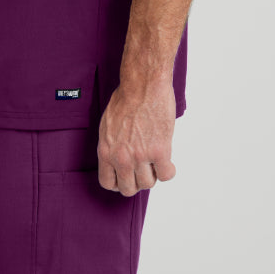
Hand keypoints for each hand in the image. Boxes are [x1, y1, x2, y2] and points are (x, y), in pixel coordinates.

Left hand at [96, 78, 175, 195]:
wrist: (143, 84)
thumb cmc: (126, 98)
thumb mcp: (108, 125)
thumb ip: (111, 146)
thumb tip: (116, 161)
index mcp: (106, 150)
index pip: (107, 182)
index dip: (118, 182)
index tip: (126, 177)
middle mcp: (121, 157)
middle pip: (128, 188)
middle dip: (136, 181)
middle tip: (143, 169)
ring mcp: (140, 156)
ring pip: (148, 184)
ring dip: (153, 174)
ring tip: (154, 160)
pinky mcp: (160, 151)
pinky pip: (166, 175)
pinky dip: (168, 170)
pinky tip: (167, 160)